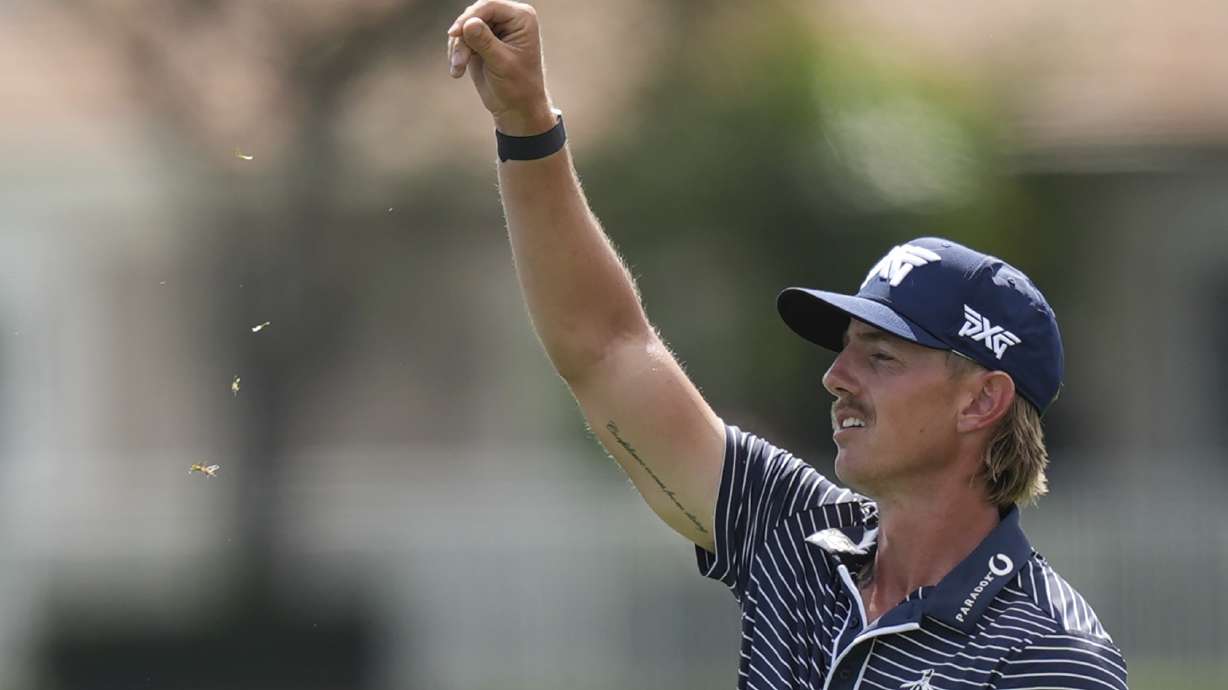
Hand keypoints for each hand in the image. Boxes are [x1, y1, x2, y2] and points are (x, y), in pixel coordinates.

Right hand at [447, 0, 555, 134]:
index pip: (490, 6)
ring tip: (457, 70)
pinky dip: (457, 52)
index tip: (454, 33)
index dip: (470, 17)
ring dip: (458, 47)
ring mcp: (494, 28)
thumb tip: (468, 23)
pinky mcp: (481, 39)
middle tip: (458, 61)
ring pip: (464, 27)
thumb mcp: (502, 64)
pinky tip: (457, 70)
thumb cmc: (518, 86)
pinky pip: (461, 37)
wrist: (516, 108)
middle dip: (462, 36)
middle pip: (474, 14)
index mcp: (521, 18)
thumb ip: (485, 42)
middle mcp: (508, 18)